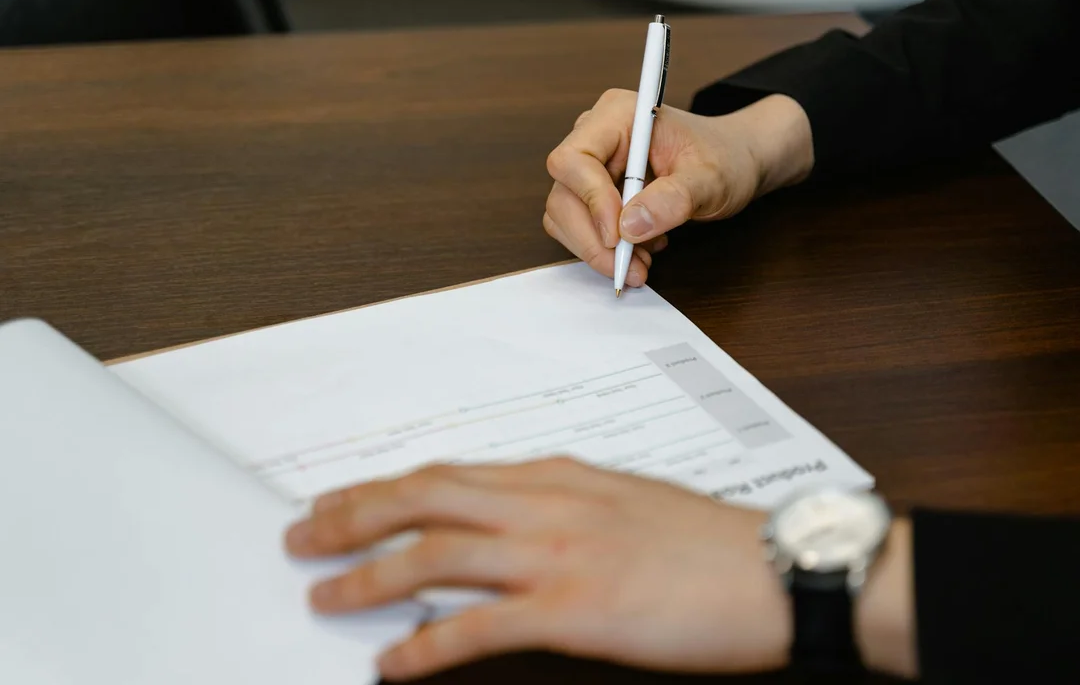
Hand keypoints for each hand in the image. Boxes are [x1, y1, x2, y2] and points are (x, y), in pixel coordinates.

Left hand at [285, 458, 793, 680]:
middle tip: (303, 535)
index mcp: (557, 475)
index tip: (342, 499)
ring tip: (324, 594)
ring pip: (437, 553)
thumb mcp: (621, 503)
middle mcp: (546, 503)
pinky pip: (478, 625)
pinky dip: (425, 644)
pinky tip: (393, 662)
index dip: (384, 487)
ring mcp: (558, 553)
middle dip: (354, 515)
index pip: (448, 473)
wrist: (772, 566)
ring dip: (370, 574)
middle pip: (425, 499)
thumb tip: (502, 525)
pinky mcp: (576, 608)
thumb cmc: (704, 541)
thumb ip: (558, 508)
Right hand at [543, 91, 813, 286]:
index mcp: (618, 116)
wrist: (733, 162)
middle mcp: (595, 136)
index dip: (591, 202)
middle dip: (593, 239)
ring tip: (640, 262)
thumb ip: (675, 199)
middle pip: (563, 194)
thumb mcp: (711, 179)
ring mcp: (591, 165)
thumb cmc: (724, 158)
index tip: (620, 236)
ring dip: (597, 249)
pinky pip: (578, 227)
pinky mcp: (592, 191)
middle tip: (629, 268)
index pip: (574, 160)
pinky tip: (638, 250)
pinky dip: (602, 249)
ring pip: (564, 216)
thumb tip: (630, 226)